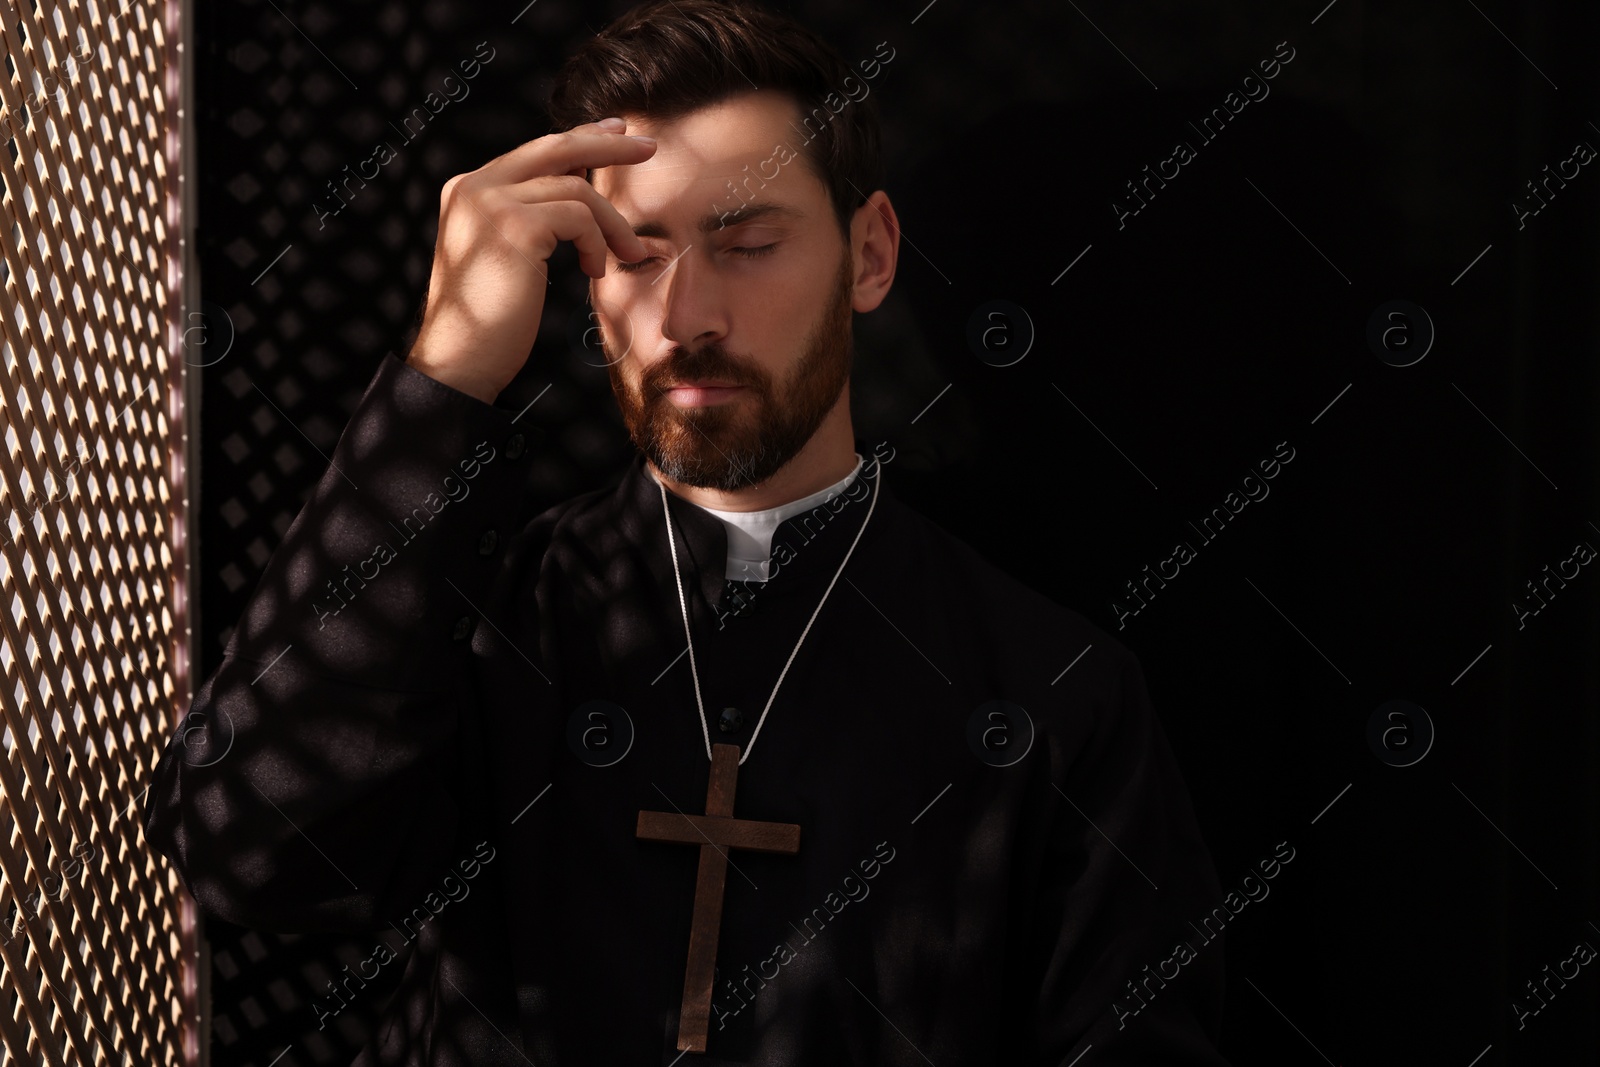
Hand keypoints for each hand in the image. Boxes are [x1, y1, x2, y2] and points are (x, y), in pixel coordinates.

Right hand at [405, 117, 655, 402]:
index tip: (617, 133)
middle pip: (555, 147)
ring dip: (612, 224)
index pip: (535, 151)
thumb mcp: (508, 254)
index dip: (580, 137)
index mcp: (469, 189)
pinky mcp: (514, 224)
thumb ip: (530, 214)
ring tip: (627, 255)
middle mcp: (474, 186)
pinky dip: (597, 242)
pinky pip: (579, 216)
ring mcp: (490, 202)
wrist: (461, 359)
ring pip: (577, 190)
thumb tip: (578, 181)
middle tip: (650, 147)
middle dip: (607, 144)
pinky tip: (594, 271)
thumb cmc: (491, 320)